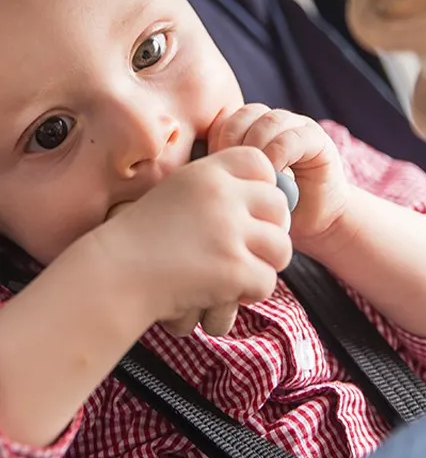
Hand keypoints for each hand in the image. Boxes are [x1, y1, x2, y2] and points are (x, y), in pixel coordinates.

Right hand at [96, 147, 292, 331]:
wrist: (111, 277)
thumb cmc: (142, 240)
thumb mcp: (178, 193)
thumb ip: (219, 187)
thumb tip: (274, 193)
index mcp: (207, 173)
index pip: (261, 163)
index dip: (263, 186)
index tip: (249, 209)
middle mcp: (223, 196)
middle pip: (279, 207)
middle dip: (270, 231)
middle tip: (247, 249)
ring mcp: (230, 233)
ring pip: (281, 248)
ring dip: (264, 265)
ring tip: (236, 273)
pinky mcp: (234, 269)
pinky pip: (267, 282)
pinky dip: (249, 293)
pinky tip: (224, 292)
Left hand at [208, 105, 350, 253]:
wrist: (317, 224)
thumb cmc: (275, 212)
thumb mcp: (244, 189)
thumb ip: (226, 173)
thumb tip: (191, 172)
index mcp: (254, 131)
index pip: (228, 119)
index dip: (218, 140)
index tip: (215, 170)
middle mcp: (276, 123)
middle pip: (245, 114)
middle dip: (233, 141)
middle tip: (232, 172)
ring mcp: (298, 128)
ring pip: (268, 120)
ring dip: (256, 147)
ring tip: (253, 177)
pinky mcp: (318, 140)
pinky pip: (292, 136)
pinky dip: (278, 154)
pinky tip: (273, 177)